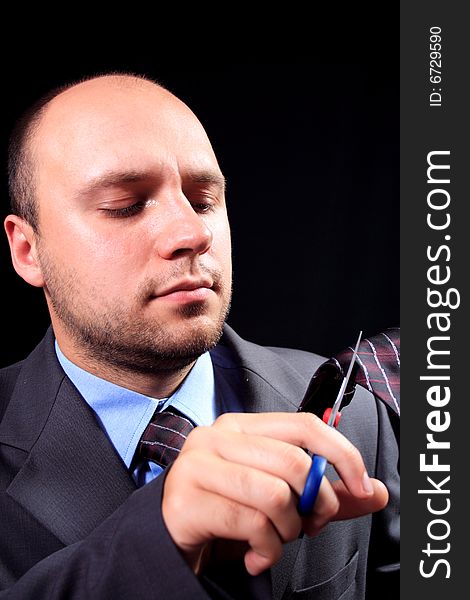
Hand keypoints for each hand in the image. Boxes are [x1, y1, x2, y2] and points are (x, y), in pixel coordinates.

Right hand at [162, 412, 387, 575]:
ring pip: (275, 495)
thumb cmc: (227, 512)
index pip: (304, 425)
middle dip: (316, 505)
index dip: (341, 453)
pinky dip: (266, 550)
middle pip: (294, 462)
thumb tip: (376, 491)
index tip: (362, 486)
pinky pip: (251, 524)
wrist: (172, 537)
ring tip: (275, 540)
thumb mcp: (279, 500)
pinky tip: (256, 555)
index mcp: (241, 427)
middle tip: (309, 525)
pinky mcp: (186, 500)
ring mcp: (198, 465)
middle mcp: (217, 437)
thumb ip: (325, 494)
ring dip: (287, 531)